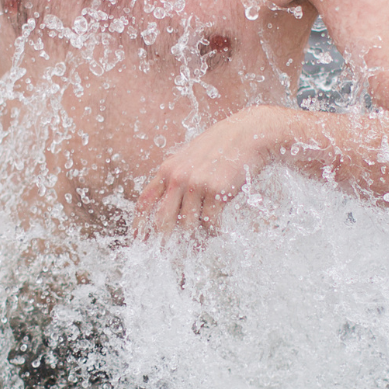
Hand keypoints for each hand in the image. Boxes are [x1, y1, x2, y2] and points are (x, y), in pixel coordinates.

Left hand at [133, 107, 285, 239]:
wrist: (249, 134)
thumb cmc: (221, 147)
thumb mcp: (190, 157)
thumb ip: (176, 177)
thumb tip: (169, 206)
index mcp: (168, 169)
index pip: (145, 201)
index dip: (139, 225)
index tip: (138, 241)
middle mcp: (178, 177)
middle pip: (163, 221)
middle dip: (165, 241)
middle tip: (170, 254)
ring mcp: (197, 184)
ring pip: (188, 226)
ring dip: (196, 236)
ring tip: (204, 237)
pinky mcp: (217, 191)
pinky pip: (210, 223)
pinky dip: (214, 231)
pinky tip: (219, 227)